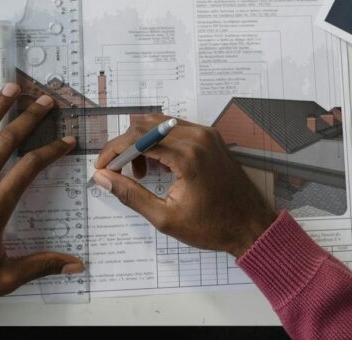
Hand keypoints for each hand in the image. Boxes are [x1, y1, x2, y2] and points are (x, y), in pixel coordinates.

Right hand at [92, 115, 276, 257]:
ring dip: (142, 143)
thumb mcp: (165, 217)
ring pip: (159, 124)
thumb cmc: (212, 227)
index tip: (102, 167)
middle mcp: (198, 137)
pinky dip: (159, 142)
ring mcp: (207, 134)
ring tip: (140, 175)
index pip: (138, 138)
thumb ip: (130, 194)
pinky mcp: (211, 137)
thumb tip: (103, 178)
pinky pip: (176, 129)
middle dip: (125, 146)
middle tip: (116, 172)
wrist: (250, 226)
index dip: (113, 151)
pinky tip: (159, 168)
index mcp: (187, 156)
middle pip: (145, 125)